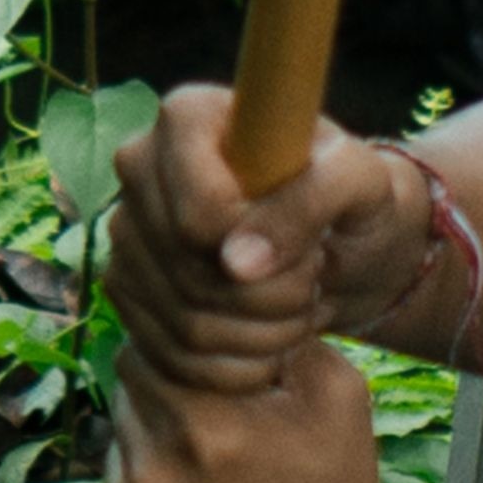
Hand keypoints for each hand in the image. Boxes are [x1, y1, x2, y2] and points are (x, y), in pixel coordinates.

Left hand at [85, 344, 438, 482]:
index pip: (149, 345)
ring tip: (206, 475)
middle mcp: (151, 471)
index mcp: (205, 427)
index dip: (178, 347)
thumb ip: (282, 339)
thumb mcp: (339, 402)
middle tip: (211, 418)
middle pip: (128, 390)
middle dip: (165, 392)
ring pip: (118, 441)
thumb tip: (230, 296)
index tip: (203, 360)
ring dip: (152, 443)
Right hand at [108, 82, 439, 391]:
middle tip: (313, 285)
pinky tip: (269, 344)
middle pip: (190, 271)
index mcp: (187, 116)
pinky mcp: (124, 286)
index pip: (201, 213)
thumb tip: (236, 264)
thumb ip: (311, 200)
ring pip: (183, 322)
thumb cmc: (351, 196)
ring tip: (297, 312)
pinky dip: (233, 366)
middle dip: (270, 299)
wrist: (335, 240)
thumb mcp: (359, 181)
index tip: (308, 247)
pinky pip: (168, 354)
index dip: (260, 248)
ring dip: (260, 336)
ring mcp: (125, 230)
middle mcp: (138, 166)